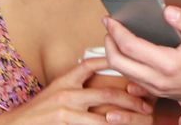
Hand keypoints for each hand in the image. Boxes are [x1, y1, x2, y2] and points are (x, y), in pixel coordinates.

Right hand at [0, 56, 153, 123]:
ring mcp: (66, 110)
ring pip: (104, 115)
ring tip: (140, 120)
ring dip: (125, 118)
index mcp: (63, 81)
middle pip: (105, 92)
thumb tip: (91, 90)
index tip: (128, 61)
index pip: (89, 65)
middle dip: (128, 98)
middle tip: (145, 104)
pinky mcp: (65, 122)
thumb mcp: (52, 94)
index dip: (109, 61)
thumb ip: (71, 89)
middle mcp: (66, 92)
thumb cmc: (35, 114)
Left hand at [103, 6, 180, 104]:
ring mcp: (160, 89)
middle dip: (109, 44)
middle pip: (119, 64)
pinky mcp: (162, 92)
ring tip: (117, 35)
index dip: (116, 31)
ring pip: (125, 73)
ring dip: (116, 54)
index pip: (131, 47)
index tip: (109, 18)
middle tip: (109, 26)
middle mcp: (161, 80)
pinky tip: (130, 49)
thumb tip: (166, 11)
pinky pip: (135, 79)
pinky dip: (127, 64)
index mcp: (170, 64)